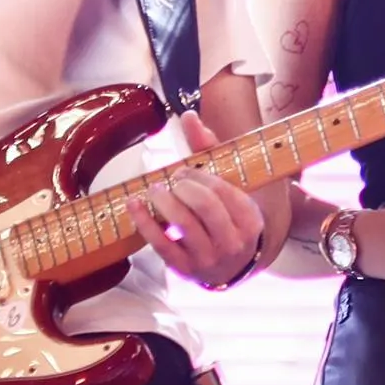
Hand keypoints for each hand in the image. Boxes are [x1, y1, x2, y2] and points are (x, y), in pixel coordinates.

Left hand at [134, 147, 265, 292]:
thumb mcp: (228, 186)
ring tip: (155, 189)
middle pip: (205, 206)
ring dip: (163, 200)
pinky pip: (161, 244)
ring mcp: (209, 259)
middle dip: (183, 186)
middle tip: (173, 180)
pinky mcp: (185, 269)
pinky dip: (144, 222)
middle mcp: (233, 242)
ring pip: (183, 224)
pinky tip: (134, 204)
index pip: (222, 190)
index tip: (184, 171)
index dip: (198, 176)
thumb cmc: (227, 217)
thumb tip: (188, 116)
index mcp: (250, 220)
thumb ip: (210, 150)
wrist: (229, 266)